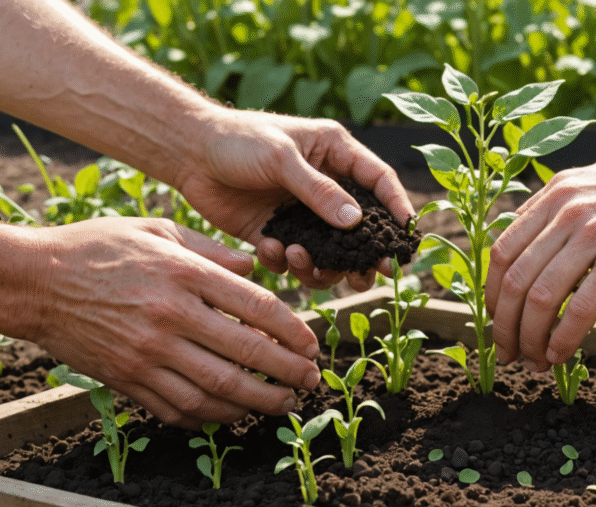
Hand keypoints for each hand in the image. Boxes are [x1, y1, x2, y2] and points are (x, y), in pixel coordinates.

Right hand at [26, 217, 321, 428]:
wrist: (33, 281)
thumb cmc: (97, 248)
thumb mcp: (157, 230)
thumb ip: (210, 249)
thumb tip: (254, 265)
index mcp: (184, 274)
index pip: (257, 307)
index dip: (293, 331)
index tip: (311, 345)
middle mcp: (170, 316)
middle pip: (246, 354)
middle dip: (287, 374)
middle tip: (310, 382)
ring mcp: (147, 352)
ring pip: (216, 390)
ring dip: (256, 404)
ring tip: (281, 406)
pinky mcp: (126, 378)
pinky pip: (177, 407)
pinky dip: (210, 417)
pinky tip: (231, 415)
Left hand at [177, 109, 414, 291]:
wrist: (189, 154)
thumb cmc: (238, 140)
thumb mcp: (282, 159)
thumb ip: (320, 191)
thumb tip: (357, 223)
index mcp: (335, 154)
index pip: (379, 182)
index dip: (397, 208)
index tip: (407, 238)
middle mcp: (325, 186)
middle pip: (361, 227)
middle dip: (365, 254)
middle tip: (368, 276)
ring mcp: (301, 213)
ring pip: (330, 251)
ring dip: (321, 264)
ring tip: (299, 259)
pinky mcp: (277, 233)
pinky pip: (295, 259)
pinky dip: (286, 263)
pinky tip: (270, 250)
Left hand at [485, 148, 595, 371]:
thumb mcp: (592, 188)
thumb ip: (558, 215)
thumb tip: (530, 256)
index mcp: (554, 196)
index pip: (502, 251)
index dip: (491, 294)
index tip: (496, 319)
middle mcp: (566, 212)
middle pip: (513, 280)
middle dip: (503, 326)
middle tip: (507, 352)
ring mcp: (594, 235)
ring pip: (539, 298)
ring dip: (529, 339)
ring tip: (533, 362)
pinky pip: (579, 310)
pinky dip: (562, 340)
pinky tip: (560, 356)